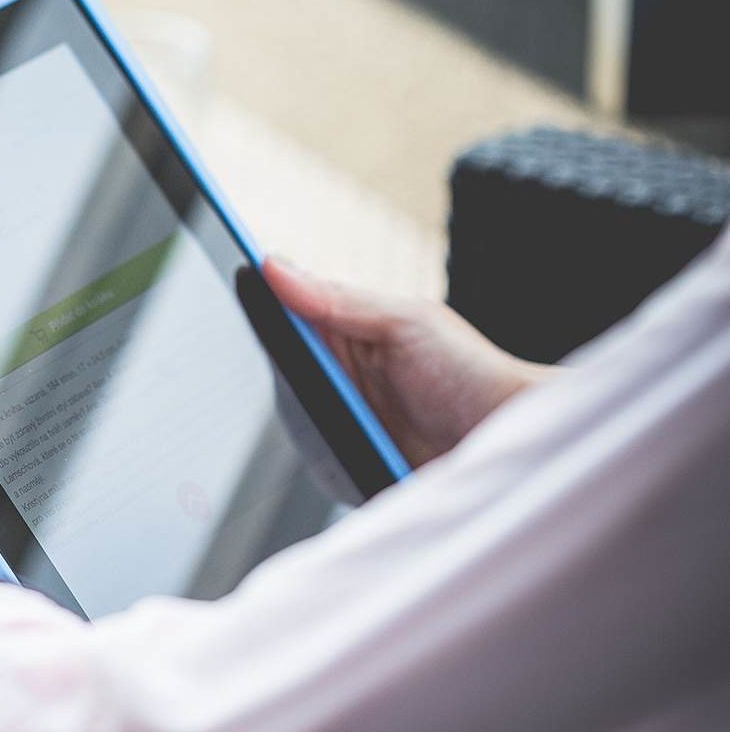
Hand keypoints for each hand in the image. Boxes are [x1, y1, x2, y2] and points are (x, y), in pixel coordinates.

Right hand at [262, 258, 553, 466]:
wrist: (509, 443)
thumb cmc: (471, 372)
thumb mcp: (405, 322)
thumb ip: (337, 298)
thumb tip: (273, 266)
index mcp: (346, 331)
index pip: (283, 312)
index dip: (252, 300)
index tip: (222, 275)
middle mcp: (337, 375)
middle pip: (277, 369)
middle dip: (277, 367)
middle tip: (302, 369)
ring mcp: (338, 421)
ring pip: (289, 418)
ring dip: (300, 417)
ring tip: (338, 413)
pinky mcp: (345, 465)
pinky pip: (310, 463)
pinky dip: (317, 457)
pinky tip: (338, 449)